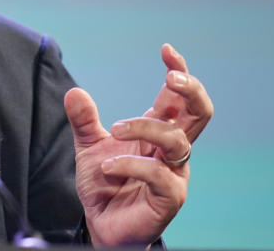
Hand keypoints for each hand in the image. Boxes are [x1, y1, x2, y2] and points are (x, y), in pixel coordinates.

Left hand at [64, 44, 212, 246]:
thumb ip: (84, 120)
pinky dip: (131, 165)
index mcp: (156, 130)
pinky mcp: (169, 197)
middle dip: (190, 90)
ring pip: (178, 140)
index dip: (179, 70)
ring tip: (114, 131)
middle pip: (199, 113)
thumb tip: (74, 92)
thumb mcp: (88, 146)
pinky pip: (160, 175)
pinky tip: (108, 167)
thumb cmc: (104, 183)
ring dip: (144, 128)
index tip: (166, 50)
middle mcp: (171, 149)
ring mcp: (174, 173)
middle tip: (169, 77)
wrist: (100, 223)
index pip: (178, 97)